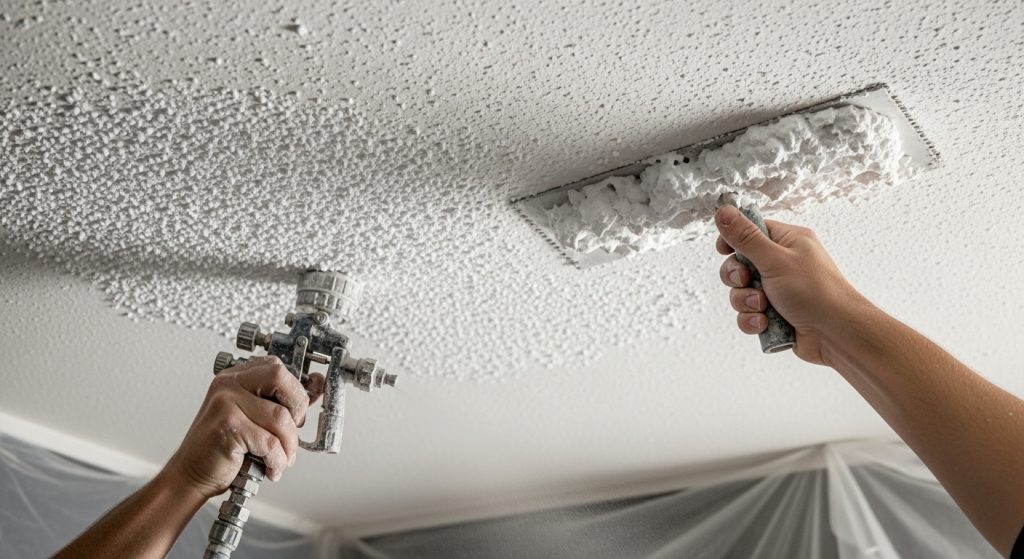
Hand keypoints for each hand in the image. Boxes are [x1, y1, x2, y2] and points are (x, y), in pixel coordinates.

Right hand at [163, 356, 323, 498]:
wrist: (190, 475)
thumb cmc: (223, 449)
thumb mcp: (253, 418)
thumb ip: (278, 403)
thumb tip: (316, 387)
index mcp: (235, 377)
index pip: (277, 367)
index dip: (296, 391)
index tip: (300, 413)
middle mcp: (228, 384)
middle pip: (281, 378)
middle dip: (297, 409)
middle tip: (290, 433)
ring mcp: (226, 402)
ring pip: (280, 418)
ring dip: (288, 446)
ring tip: (280, 459)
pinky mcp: (228, 426)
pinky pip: (270, 442)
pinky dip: (277, 460)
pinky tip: (271, 468)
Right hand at [713, 205, 867, 365]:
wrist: (835, 334)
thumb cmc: (815, 292)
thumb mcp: (774, 259)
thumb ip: (745, 237)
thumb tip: (724, 211)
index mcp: (788, 242)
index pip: (752, 230)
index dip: (734, 240)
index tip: (724, 249)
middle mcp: (782, 264)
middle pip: (740, 264)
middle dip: (738, 277)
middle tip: (747, 281)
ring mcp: (778, 290)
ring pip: (741, 292)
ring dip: (746, 301)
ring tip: (763, 307)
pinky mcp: (774, 314)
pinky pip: (748, 314)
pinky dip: (752, 320)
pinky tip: (765, 323)